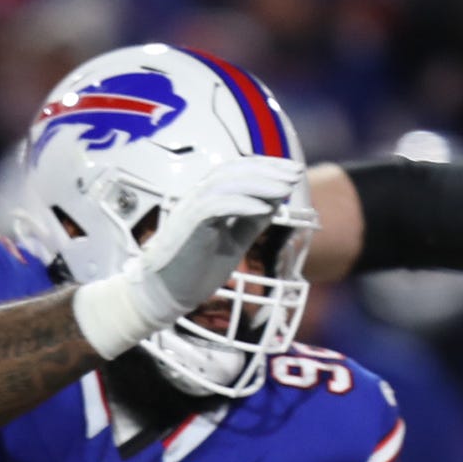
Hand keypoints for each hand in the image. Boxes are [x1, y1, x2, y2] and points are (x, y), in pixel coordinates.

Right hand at [128, 157, 301, 326]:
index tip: (292, 170)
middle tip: (296, 172)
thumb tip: (274, 203)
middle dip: (268, 169)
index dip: (265, 167)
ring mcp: (191, 210)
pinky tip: (265, 208)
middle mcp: (197, 198)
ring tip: (286, 188)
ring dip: (259, 184)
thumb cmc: (196, 271)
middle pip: (233, 171)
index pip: (236, 171)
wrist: (167, 295)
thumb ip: (250, 223)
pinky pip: (215, 208)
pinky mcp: (188, 226)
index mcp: (207, 200)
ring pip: (225, 184)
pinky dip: (241, 205)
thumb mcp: (233, 243)